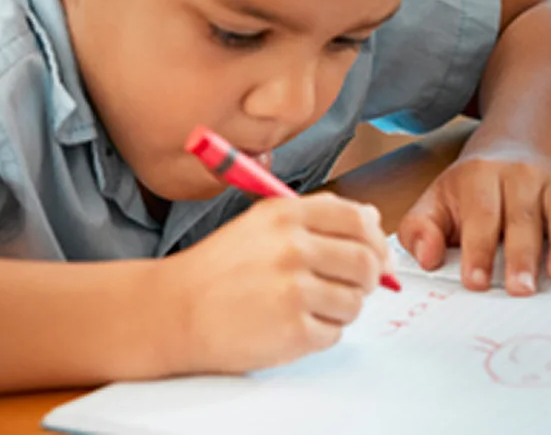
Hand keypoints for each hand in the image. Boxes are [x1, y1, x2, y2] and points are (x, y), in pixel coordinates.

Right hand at [166, 194, 390, 372]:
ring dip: (342, 309)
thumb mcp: (262, 225)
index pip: (359, 220)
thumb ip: (318, 218)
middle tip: (353, 287)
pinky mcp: (292, 332)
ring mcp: (293, 291)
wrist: (173, 311)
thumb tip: (374, 222)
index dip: (376, 240)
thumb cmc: (217, 269)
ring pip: (354, 302)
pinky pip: (334, 334)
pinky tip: (293, 325)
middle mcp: (293, 248)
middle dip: (368, 278)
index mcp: (286, 215)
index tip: (377, 255)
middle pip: (365, 262)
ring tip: (311, 307)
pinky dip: (321, 334)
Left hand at [397, 146, 550, 295]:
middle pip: (523, 214)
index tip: (477, 282)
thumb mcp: (435, 202)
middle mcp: (519, 174)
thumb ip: (420, 230)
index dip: (479, 249)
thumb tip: (427, 258)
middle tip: (521, 290)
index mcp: (479, 177)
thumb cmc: (470, 192)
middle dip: (522, 254)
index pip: (480, 214)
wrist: (512, 151)